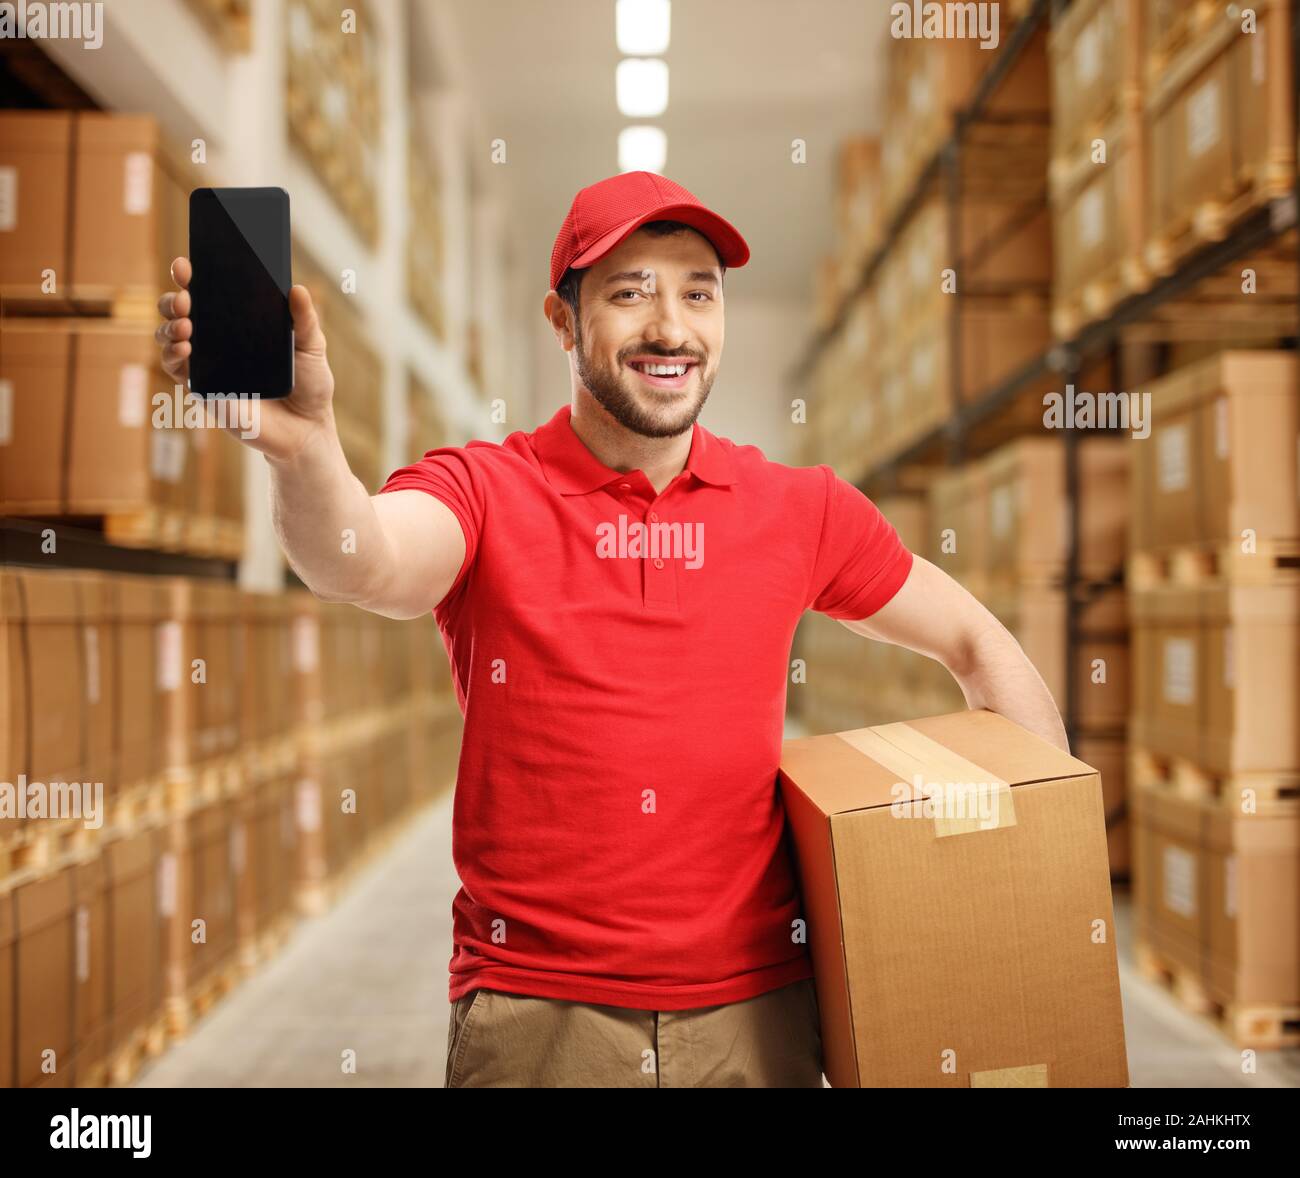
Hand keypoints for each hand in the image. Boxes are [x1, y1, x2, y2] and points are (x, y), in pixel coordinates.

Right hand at [156, 256, 338, 463]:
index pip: (208, 290)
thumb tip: (296, 289)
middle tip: (187, 297)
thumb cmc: (309, 385)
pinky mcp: (201, 387)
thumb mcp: (311, 347)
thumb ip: (304, 320)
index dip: (191, 276)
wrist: (306, 428)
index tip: (186, 265)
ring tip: (187, 324)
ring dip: (169, 324)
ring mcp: (206, 362)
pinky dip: (172, 354)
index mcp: (239, 321)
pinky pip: (174, 367)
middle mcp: (217, 337)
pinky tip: (185, 349)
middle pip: (180, 308)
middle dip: (175, 297)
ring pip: (170, 334)